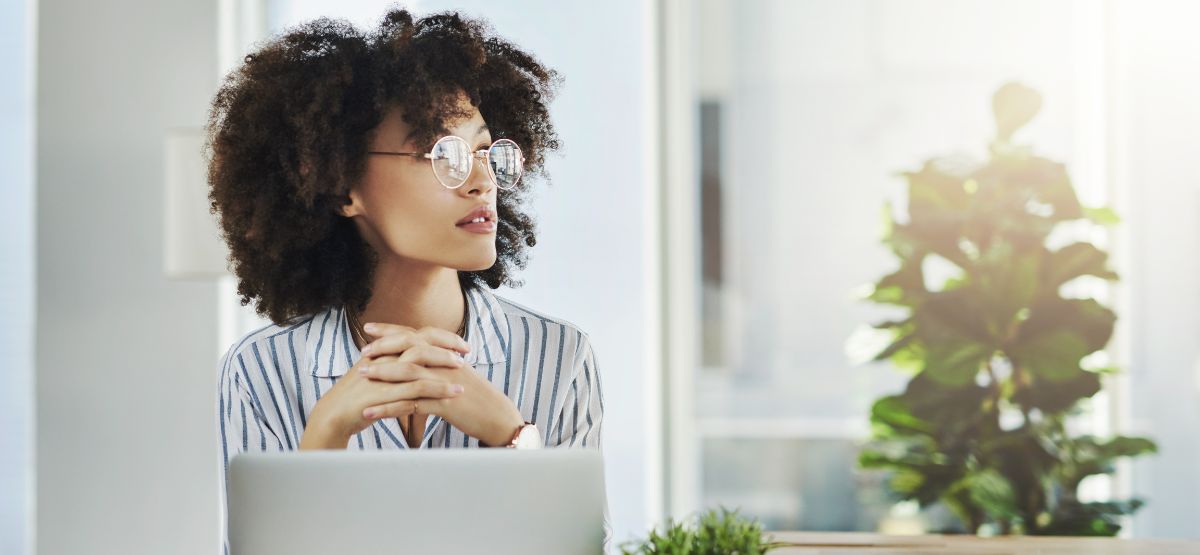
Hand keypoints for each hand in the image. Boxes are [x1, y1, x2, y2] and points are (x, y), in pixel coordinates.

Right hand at [299, 326, 466, 448]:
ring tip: (465, 372)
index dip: (440, 337)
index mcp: (383, 352)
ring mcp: (382, 376)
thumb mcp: (376, 375)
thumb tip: (415, 360)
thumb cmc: (357, 398)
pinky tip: (452, 395)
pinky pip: (414, 391)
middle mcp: (383, 359)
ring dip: (444, 368)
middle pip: (419, 344)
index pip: (416, 335)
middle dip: (446, 345)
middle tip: (467, 350)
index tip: (460, 342)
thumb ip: (393, 365)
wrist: (333, 416)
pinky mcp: (383, 396)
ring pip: (418, 366)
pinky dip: (436, 391)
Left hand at [359, 322, 524, 446]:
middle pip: (410, 346)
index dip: (391, 330)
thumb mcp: (458, 374)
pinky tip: (369, 413)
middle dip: (383, 347)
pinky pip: (410, 405)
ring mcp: (444, 383)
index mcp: (447, 354)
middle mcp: (445, 363)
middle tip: (362, 351)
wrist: (498, 416)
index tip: (369, 328)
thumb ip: (439, 363)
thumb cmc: (477, 397)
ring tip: (360, 376)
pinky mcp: (443, 405)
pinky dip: (387, 409)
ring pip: (408, 372)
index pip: (415, 334)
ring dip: (382, 373)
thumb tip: (417, 358)